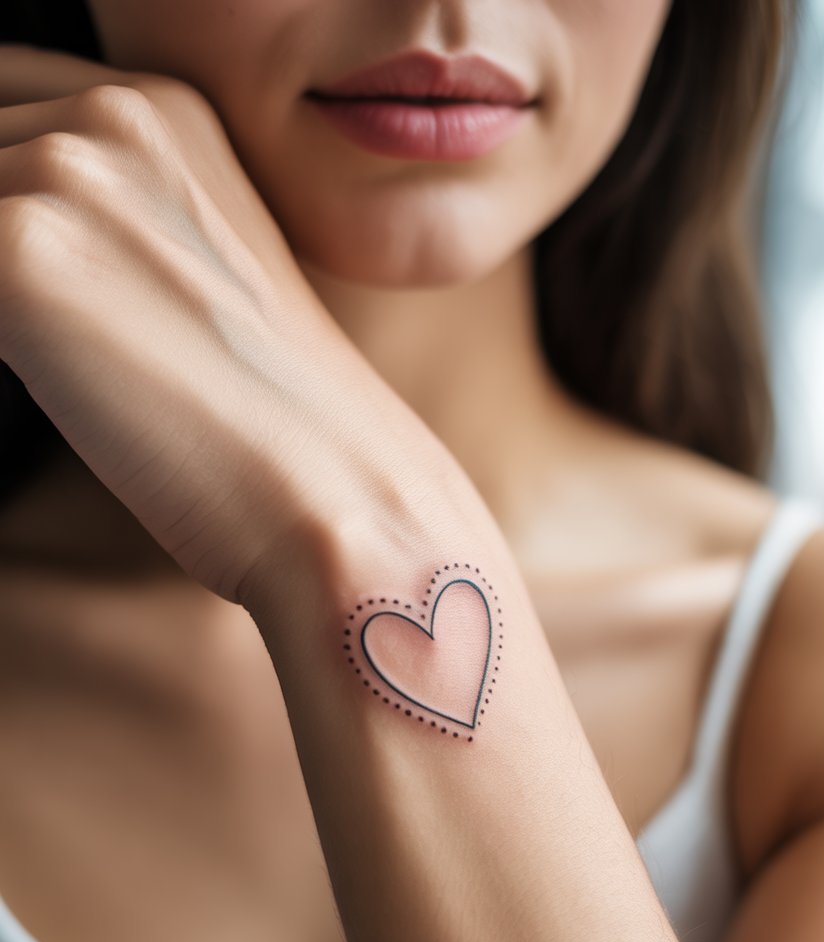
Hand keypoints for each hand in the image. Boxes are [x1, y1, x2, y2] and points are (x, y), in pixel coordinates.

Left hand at [0, 47, 468, 602]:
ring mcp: (69, 174)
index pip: (2, 121)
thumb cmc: (277, 421)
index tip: (43, 302)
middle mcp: (117, 115)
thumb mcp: (197, 275)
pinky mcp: (22, 253)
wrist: (336, 492)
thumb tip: (17, 247)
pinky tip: (39, 388)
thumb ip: (103, 223)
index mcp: (166, 113)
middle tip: (59, 345)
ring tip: (64, 374)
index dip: (5, 211)